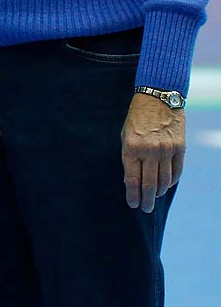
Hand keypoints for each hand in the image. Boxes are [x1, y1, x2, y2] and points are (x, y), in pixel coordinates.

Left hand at [122, 93, 184, 213]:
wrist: (158, 98)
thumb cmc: (136, 117)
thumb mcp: (125, 135)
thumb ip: (129, 156)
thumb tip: (131, 180)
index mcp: (132, 148)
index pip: (132, 179)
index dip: (132, 194)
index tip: (132, 204)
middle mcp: (150, 151)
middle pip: (148, 184)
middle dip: (146, 199)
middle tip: (144, 209)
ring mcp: (166, 150)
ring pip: (164, 180)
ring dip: (158, 192)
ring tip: (154, 198)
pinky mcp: (180, 148)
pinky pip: (176, 171)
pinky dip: (170, 182)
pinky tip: (165, 186)